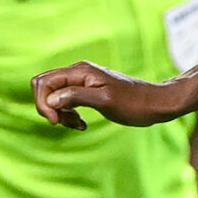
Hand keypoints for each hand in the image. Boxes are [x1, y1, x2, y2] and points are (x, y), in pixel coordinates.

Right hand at [33, 61, 179, 129]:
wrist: (155, 104)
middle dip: (48, 108)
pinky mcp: (88, 92)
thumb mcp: (105, 101)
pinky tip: (81, 124)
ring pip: (55, 97)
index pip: (44, 82)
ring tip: (78, 125)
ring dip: (60, 114)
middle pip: (45, 87)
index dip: (42, 102)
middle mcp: (78, 73)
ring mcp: (82, 82)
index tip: (56, 121)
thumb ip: (76, 97)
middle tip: (65, 123)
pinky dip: (69, 115)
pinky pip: (66, 102)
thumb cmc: (134, 103)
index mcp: (80, 72)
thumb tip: (50, 100)